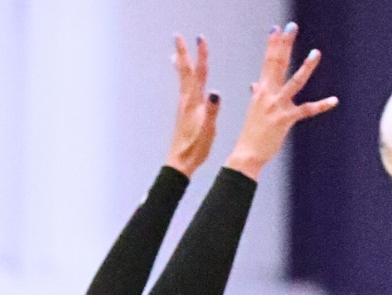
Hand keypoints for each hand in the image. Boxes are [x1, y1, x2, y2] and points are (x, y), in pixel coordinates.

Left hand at [166, 35, 219, 176]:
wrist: (180, 162)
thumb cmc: (195, 148)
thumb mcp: (208, 130)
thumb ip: (211, 110)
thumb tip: (215, 92)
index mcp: (194, 102)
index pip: (198, 73)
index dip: (200, 55)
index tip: (200, 38)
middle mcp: (187, 100)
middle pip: (186, 71)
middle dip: (184, 53)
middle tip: (178, 36)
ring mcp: (184, 106)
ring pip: (183, 79)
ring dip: (181, 63)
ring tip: (176, 53)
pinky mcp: (183, 112)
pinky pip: (183, 89)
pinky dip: (182, 79)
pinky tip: (183, 80)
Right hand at [225, 24, 337, 180]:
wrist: (247, 153)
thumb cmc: (251, 134)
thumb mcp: (254, 110)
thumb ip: (257, 94)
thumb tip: (254, 85)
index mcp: (261, 91)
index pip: (267, 62)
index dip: (273, 45)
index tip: (276, 29)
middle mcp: (269, 94)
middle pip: (278, 64)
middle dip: (285, 44)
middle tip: (291, 27)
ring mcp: (278, 106)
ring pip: (294, 82)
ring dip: (306, 67)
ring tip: (316, 53)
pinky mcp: (286, 119)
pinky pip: (307, 110)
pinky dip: (321, 105)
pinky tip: (334, 100)